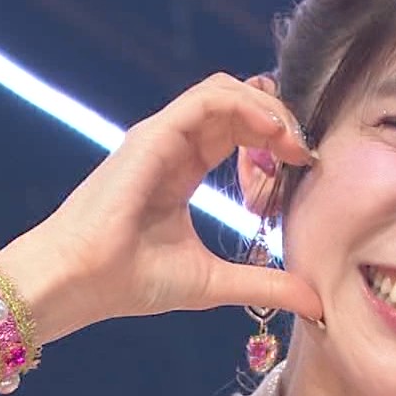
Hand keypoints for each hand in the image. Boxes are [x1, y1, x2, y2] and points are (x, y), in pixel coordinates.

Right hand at [0, 73, 321, 341]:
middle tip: (305, 151)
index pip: (238, 130)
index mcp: (183, 169)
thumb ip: (265, 285)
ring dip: (267, 108)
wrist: (78, 283)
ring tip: (293, 141)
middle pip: (237, 104)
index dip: (277, 138)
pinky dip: (245, 106)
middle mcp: (172, 146)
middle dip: (279, 119)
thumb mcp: (215, 282)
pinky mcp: (152, 136)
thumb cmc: (129, 282)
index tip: (306, 166)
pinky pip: (206, 100)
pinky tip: (272, 132)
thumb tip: (316, 304)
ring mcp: (161, 136)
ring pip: (224, 91)